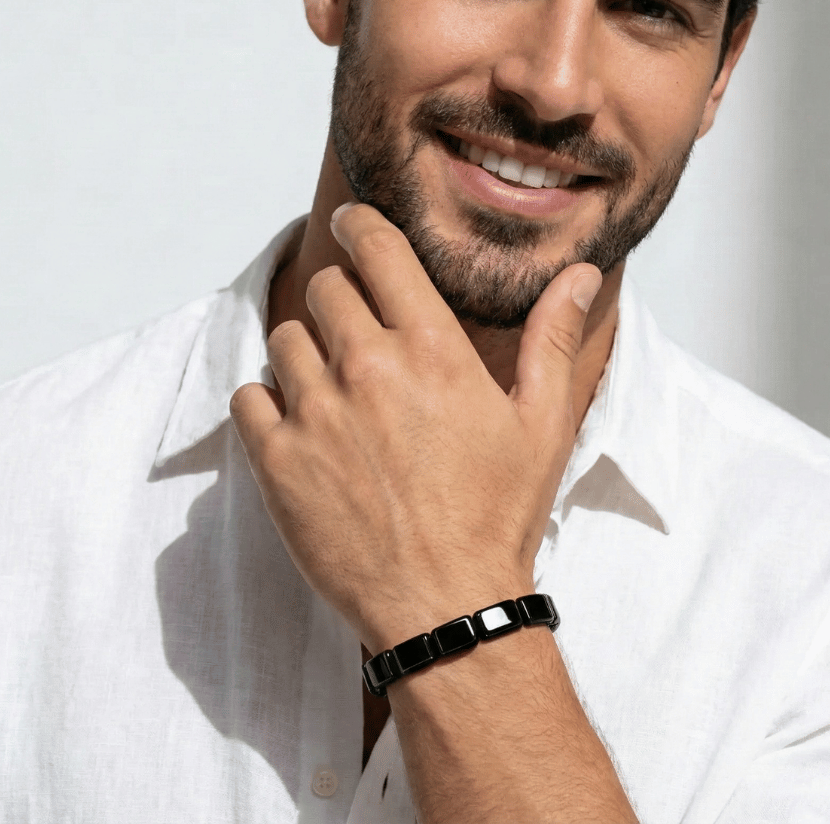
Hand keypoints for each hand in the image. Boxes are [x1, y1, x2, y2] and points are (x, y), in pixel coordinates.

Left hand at [230, 203, 601, 651]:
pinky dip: (266, 403)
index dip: (359, 225)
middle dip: (340, 299)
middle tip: (356, 333)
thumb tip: (580, 273)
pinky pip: (249, 397)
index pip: (378, 248)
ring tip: (334, 392)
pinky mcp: (277, 461)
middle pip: (326, 289)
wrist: (446, 606)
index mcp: (433, 348)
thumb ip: (554, 338)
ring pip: (285, 340)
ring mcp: (316, 412)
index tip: (349, 223)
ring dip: (306, 353)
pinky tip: (298, 428)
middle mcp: (369, 366)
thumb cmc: (498, 515)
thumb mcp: (543, 424)